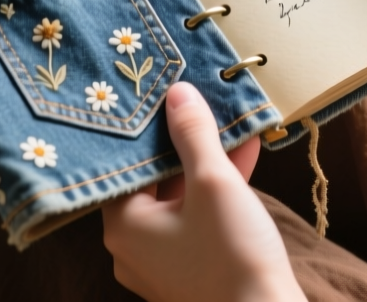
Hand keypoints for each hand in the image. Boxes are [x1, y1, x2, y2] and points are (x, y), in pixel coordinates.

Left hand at [103, 83, 304, 301]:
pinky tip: (244, 159)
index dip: (147, 128)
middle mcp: (132, 248)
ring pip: (179, 200)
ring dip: (206, 165)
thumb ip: (192, 133)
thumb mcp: (213, 181)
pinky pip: (196, 221)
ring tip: (232, 125)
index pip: (124, 164)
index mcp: (122, 225)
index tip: (166, 97)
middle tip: (202, 104)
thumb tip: (177, 94)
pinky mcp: (191, 272)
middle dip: (185, 142)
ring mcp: (162, 264)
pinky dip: (216, 194)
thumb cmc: (231, 255)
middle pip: (153, 180)